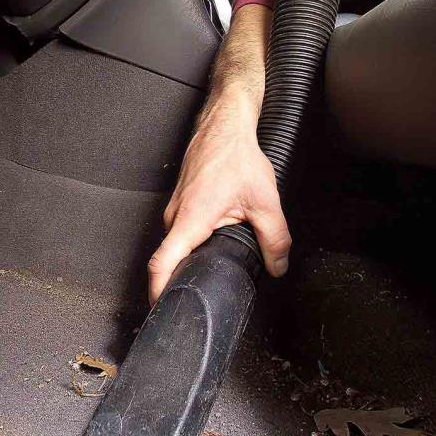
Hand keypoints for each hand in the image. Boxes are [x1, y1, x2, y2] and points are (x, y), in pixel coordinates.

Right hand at [147, 115, 290, 305]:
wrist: (223, 127)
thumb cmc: (236, 157)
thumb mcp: (265, 201)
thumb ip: (275, 239)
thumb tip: (278, 267)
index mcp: (191, 220)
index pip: (162, 263)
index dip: (157, 290)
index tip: (161, 308)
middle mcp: (175, 217)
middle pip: (167, 260)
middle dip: (177, 282)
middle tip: (194, 299)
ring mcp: (173, 211)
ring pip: (175, 246)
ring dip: (186, 261)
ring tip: (205, 271)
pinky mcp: (178, 206)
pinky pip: (178, 233)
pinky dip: (189, 245)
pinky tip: (208, 246)